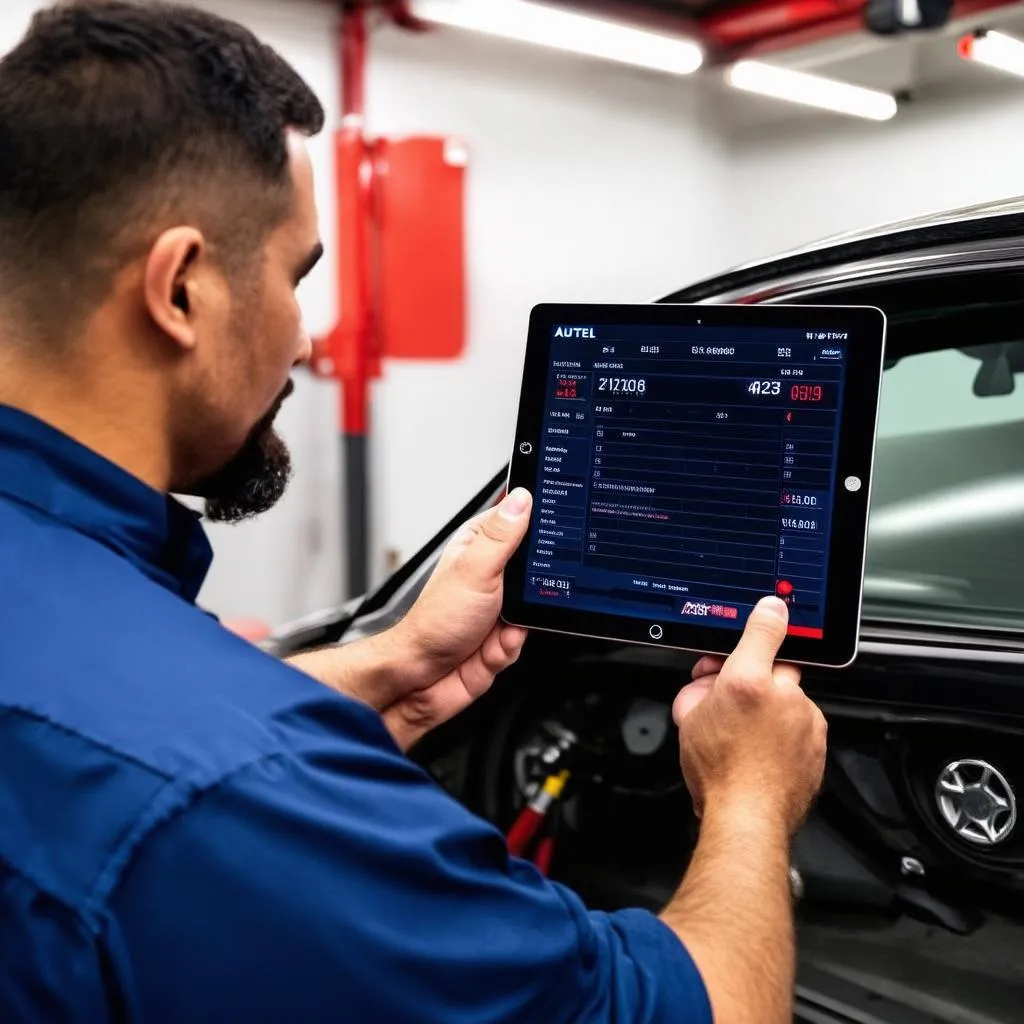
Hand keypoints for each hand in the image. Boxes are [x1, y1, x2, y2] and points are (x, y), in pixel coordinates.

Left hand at [379, 488, 532, 746]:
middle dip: (535, 589)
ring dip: (521, 623)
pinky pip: (528, 637)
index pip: (520, 522)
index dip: (540, 526)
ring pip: (537, 607)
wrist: (421, 679)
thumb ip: (503, 536)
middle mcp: (491, 574)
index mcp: (481, 546)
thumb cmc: (434, 622)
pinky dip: (511, 647)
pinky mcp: (504, 636)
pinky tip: (490, 647)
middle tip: (517, 597)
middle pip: (537, 568)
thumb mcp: (474, 570)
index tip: (554, 535)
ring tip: (496, 629)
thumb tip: (522, 497)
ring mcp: (498, 606)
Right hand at [672, 597, 826, 832]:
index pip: (767, 631)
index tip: (770, 609)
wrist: (747, 817)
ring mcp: (807, 726)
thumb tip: (735, 646)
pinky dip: (783, 735)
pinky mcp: (818, 750)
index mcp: (753, 682)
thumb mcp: (695, 711)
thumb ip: (709, 678)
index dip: (763, 621)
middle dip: (752, 679)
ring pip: (787, 704)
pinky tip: (759, 751)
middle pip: (773, 673)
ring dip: (769, 710)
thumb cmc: (720, 769)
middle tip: (727, 697)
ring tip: (742, 734)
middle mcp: (788, 699)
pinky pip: (799, 731)